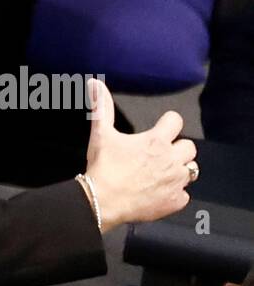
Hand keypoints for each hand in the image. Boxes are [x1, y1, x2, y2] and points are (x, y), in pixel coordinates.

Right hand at [83, 79, 195, 231]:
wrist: (102, 201)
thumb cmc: (103, 168)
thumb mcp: (101, 135)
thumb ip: (102, 107)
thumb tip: (95, 84)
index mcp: (157, 140)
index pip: (176, 121)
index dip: (167, 125)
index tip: (158, 132)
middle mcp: (172, 159)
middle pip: (189, 147)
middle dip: (176, 150)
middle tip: (158, 158)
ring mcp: (176, 181)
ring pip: (190, 171)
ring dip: (178, 172)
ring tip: (158, 176)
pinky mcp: (175, 201)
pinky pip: (184, 196)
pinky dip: (173, 196)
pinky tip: (157, 195)